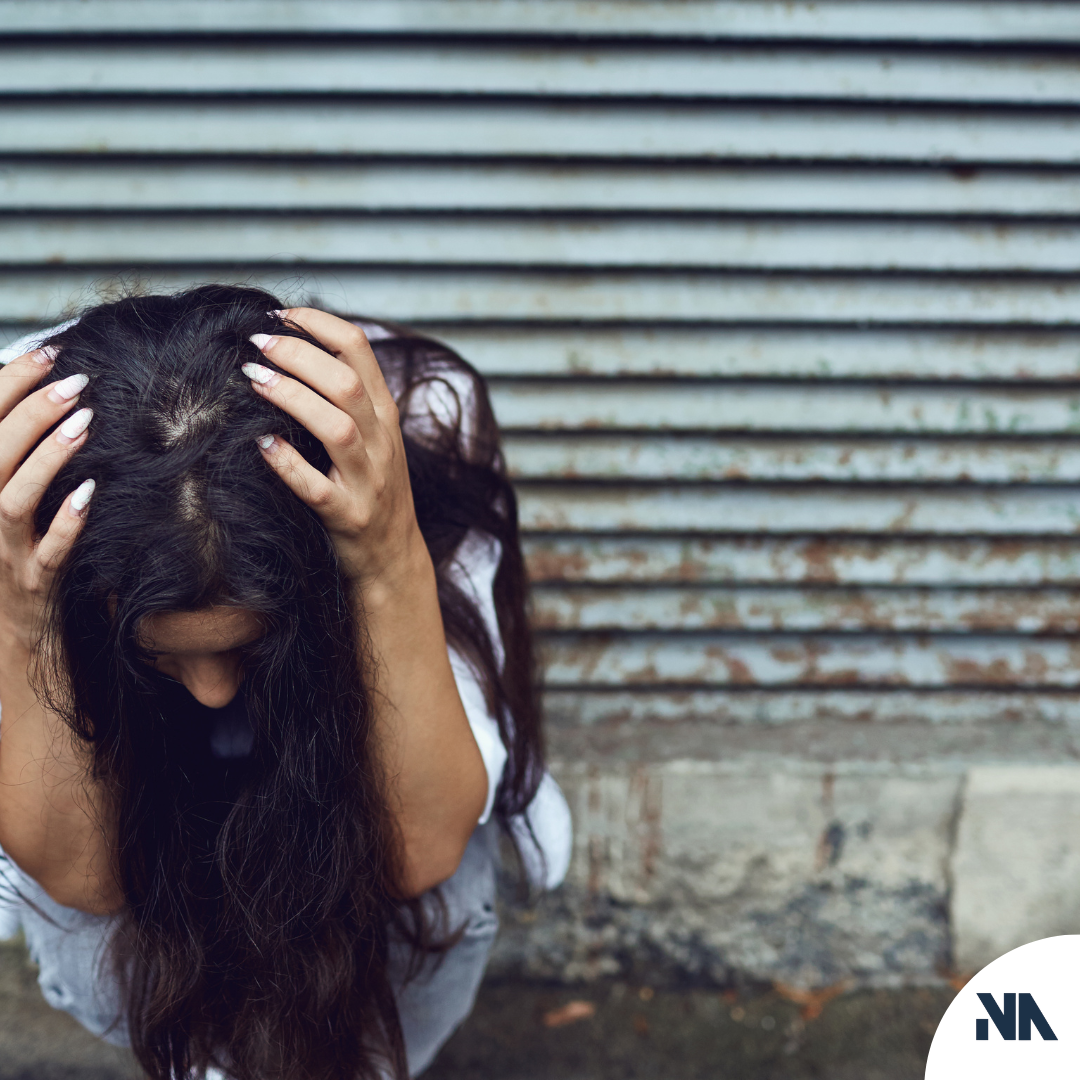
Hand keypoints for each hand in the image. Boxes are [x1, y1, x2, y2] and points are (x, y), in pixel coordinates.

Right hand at [0, 349, 94, 652]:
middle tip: (74, 380)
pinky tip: (91, 493)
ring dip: (47, 458)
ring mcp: (1, 550)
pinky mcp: (32, 581)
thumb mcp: (7, 493)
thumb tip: (50, 390)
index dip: (7, 383)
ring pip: (11, 499)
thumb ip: (19, 449)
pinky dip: (66, 521)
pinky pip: (48, 551)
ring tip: (85, 421)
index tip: (45, 350)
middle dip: (28, 411)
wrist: (12, 630)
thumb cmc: (14, 548)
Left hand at [244, 309, 425, 595]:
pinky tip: (261, 445)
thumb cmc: (370, 488)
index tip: (279, 316)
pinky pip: (315, 487)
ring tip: (253, 380)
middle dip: (297, 355)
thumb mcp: (373, 436)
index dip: (317, 323)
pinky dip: (287, 464)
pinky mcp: (348, 516)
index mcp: (384, 414)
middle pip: (346, 383)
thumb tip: (293, 345)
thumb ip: (347, 396)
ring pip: (337, 429)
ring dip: (292, 399)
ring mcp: (367, 481)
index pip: (359, 349)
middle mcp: (381, 442)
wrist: (392, 556)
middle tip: (256, 345)